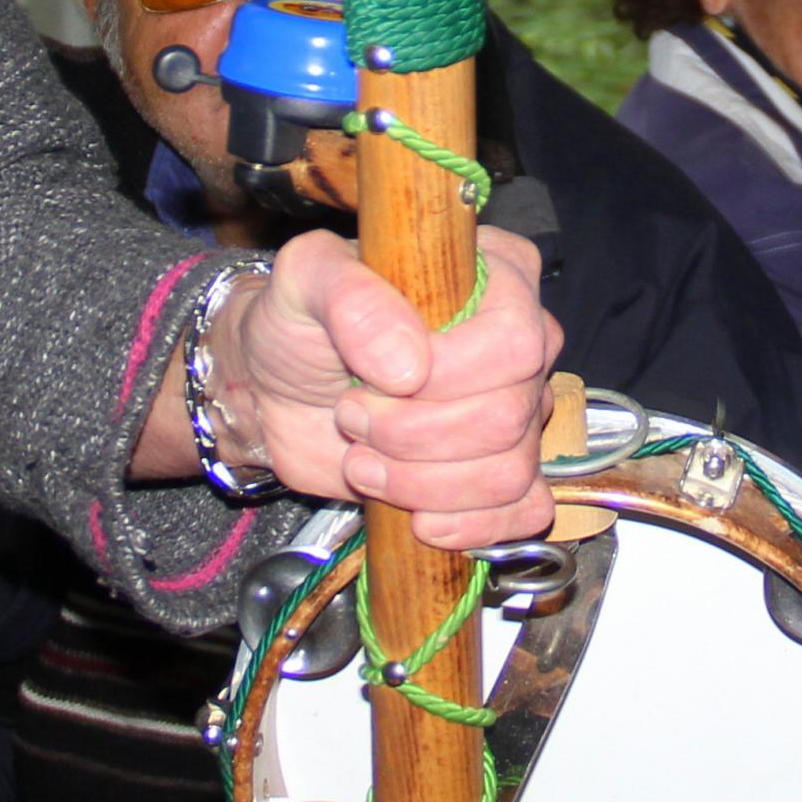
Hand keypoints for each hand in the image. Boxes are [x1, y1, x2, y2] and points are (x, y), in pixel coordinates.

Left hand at [219, 228, 562, 547]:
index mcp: (496, 277)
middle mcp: (521, 343)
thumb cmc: (301, 324)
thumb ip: (349, 295)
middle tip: (352, 417)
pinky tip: (416, 517)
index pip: (516, 340)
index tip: (378, 380)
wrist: (277, 392)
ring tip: (362, 461)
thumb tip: (407, 365)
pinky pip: (525, 510)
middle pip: (508, 415)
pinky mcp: (501, 470)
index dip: (451, 375)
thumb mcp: (303, 279)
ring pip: (509, 471)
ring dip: (422, 482)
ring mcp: (518, 410)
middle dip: (414, 434)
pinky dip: (467, 525)